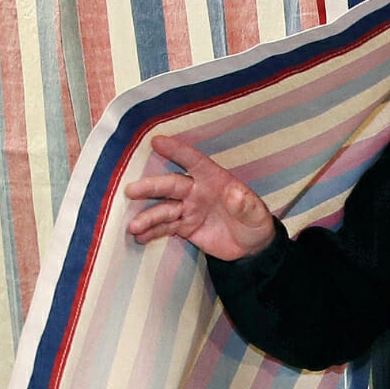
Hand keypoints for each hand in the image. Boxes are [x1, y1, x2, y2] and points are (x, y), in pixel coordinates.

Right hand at [124, 135, 274, 259]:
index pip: (195, 162)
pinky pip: (165, 227)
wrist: (251, 247)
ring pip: (164, 209)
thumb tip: (235, 194)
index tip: (157, 142)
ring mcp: (189, 209)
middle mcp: (197, 191)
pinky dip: (151, 232)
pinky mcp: (184, 227)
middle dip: (151, 187)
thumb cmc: (256, 223)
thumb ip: (247, 205)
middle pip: (171, 185)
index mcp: (215, 181)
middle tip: (131, 190)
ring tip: (133, 227)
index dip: (178, 151)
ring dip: (148, 216)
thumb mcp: (258, 216)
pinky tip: (139, 237)